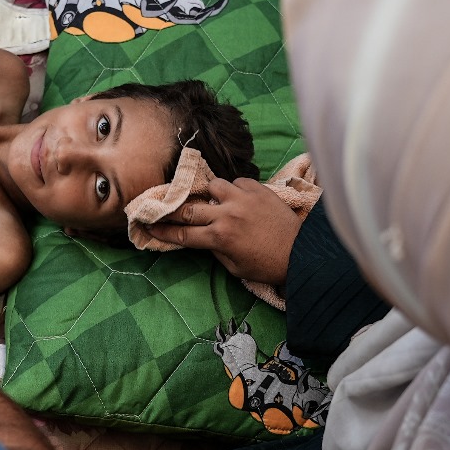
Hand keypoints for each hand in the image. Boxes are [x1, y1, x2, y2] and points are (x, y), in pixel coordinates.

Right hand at [147, 177, 300, 285]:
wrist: (301, 252)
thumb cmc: (267, 265)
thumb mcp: (235, 268)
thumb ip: (215, 250)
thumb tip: (203, 236)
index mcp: (219, 238)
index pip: (182, 233)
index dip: (162, 231)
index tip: (148, 226)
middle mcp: (227, 215)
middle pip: (189, 208)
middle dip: (172, 210)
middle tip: (162, 207)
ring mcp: (243, 198)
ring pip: (213, 186)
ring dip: (209, 194)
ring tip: (214, 201)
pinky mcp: (258, 189)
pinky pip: (237, 182)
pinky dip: (234, 189)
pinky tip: (239, 198)